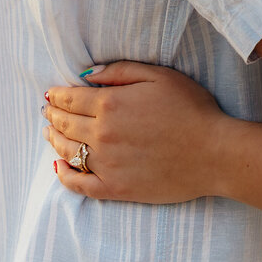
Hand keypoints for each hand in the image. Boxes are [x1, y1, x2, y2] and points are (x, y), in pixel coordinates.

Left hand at [44, 63, 225, 203]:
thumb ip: (120, 72)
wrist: (214, 153)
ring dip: (54, 140)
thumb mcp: (159, 76)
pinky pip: (80, 186)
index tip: (51, 93)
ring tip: (49, 133)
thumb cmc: (191, 110)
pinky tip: (59, 169)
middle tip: (47, 111)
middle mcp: (102, 135)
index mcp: (110, 105)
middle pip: (65, 124)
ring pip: (68, 151)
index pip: (70, 99)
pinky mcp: (116, 189)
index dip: (57, 95)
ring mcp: (107, 164)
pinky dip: (65, 176)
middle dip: (53, 115)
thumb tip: (87, 75)